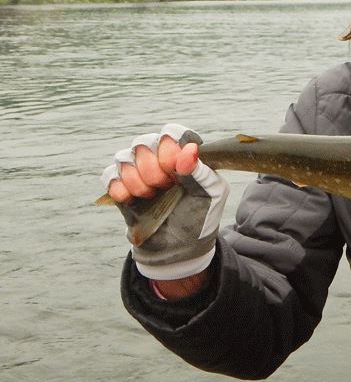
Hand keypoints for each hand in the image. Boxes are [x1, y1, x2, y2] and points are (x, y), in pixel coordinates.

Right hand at [101, 124, 228, 282]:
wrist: (179, 248)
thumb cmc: (200, 216)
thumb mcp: (210, 194)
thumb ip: (200, 171)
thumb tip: (189, 150)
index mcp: (185, 153)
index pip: (172, 133)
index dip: (169, 147)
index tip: (175, 171)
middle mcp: (160, 156)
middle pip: (144, 142)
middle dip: (152, 168)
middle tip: (164, 187)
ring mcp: (139, 170)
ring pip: (123, 157)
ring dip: (136, 179)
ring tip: (151, 196)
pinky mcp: (122, 186)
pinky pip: (108, 175)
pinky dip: (119, 188)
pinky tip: (132, 200)